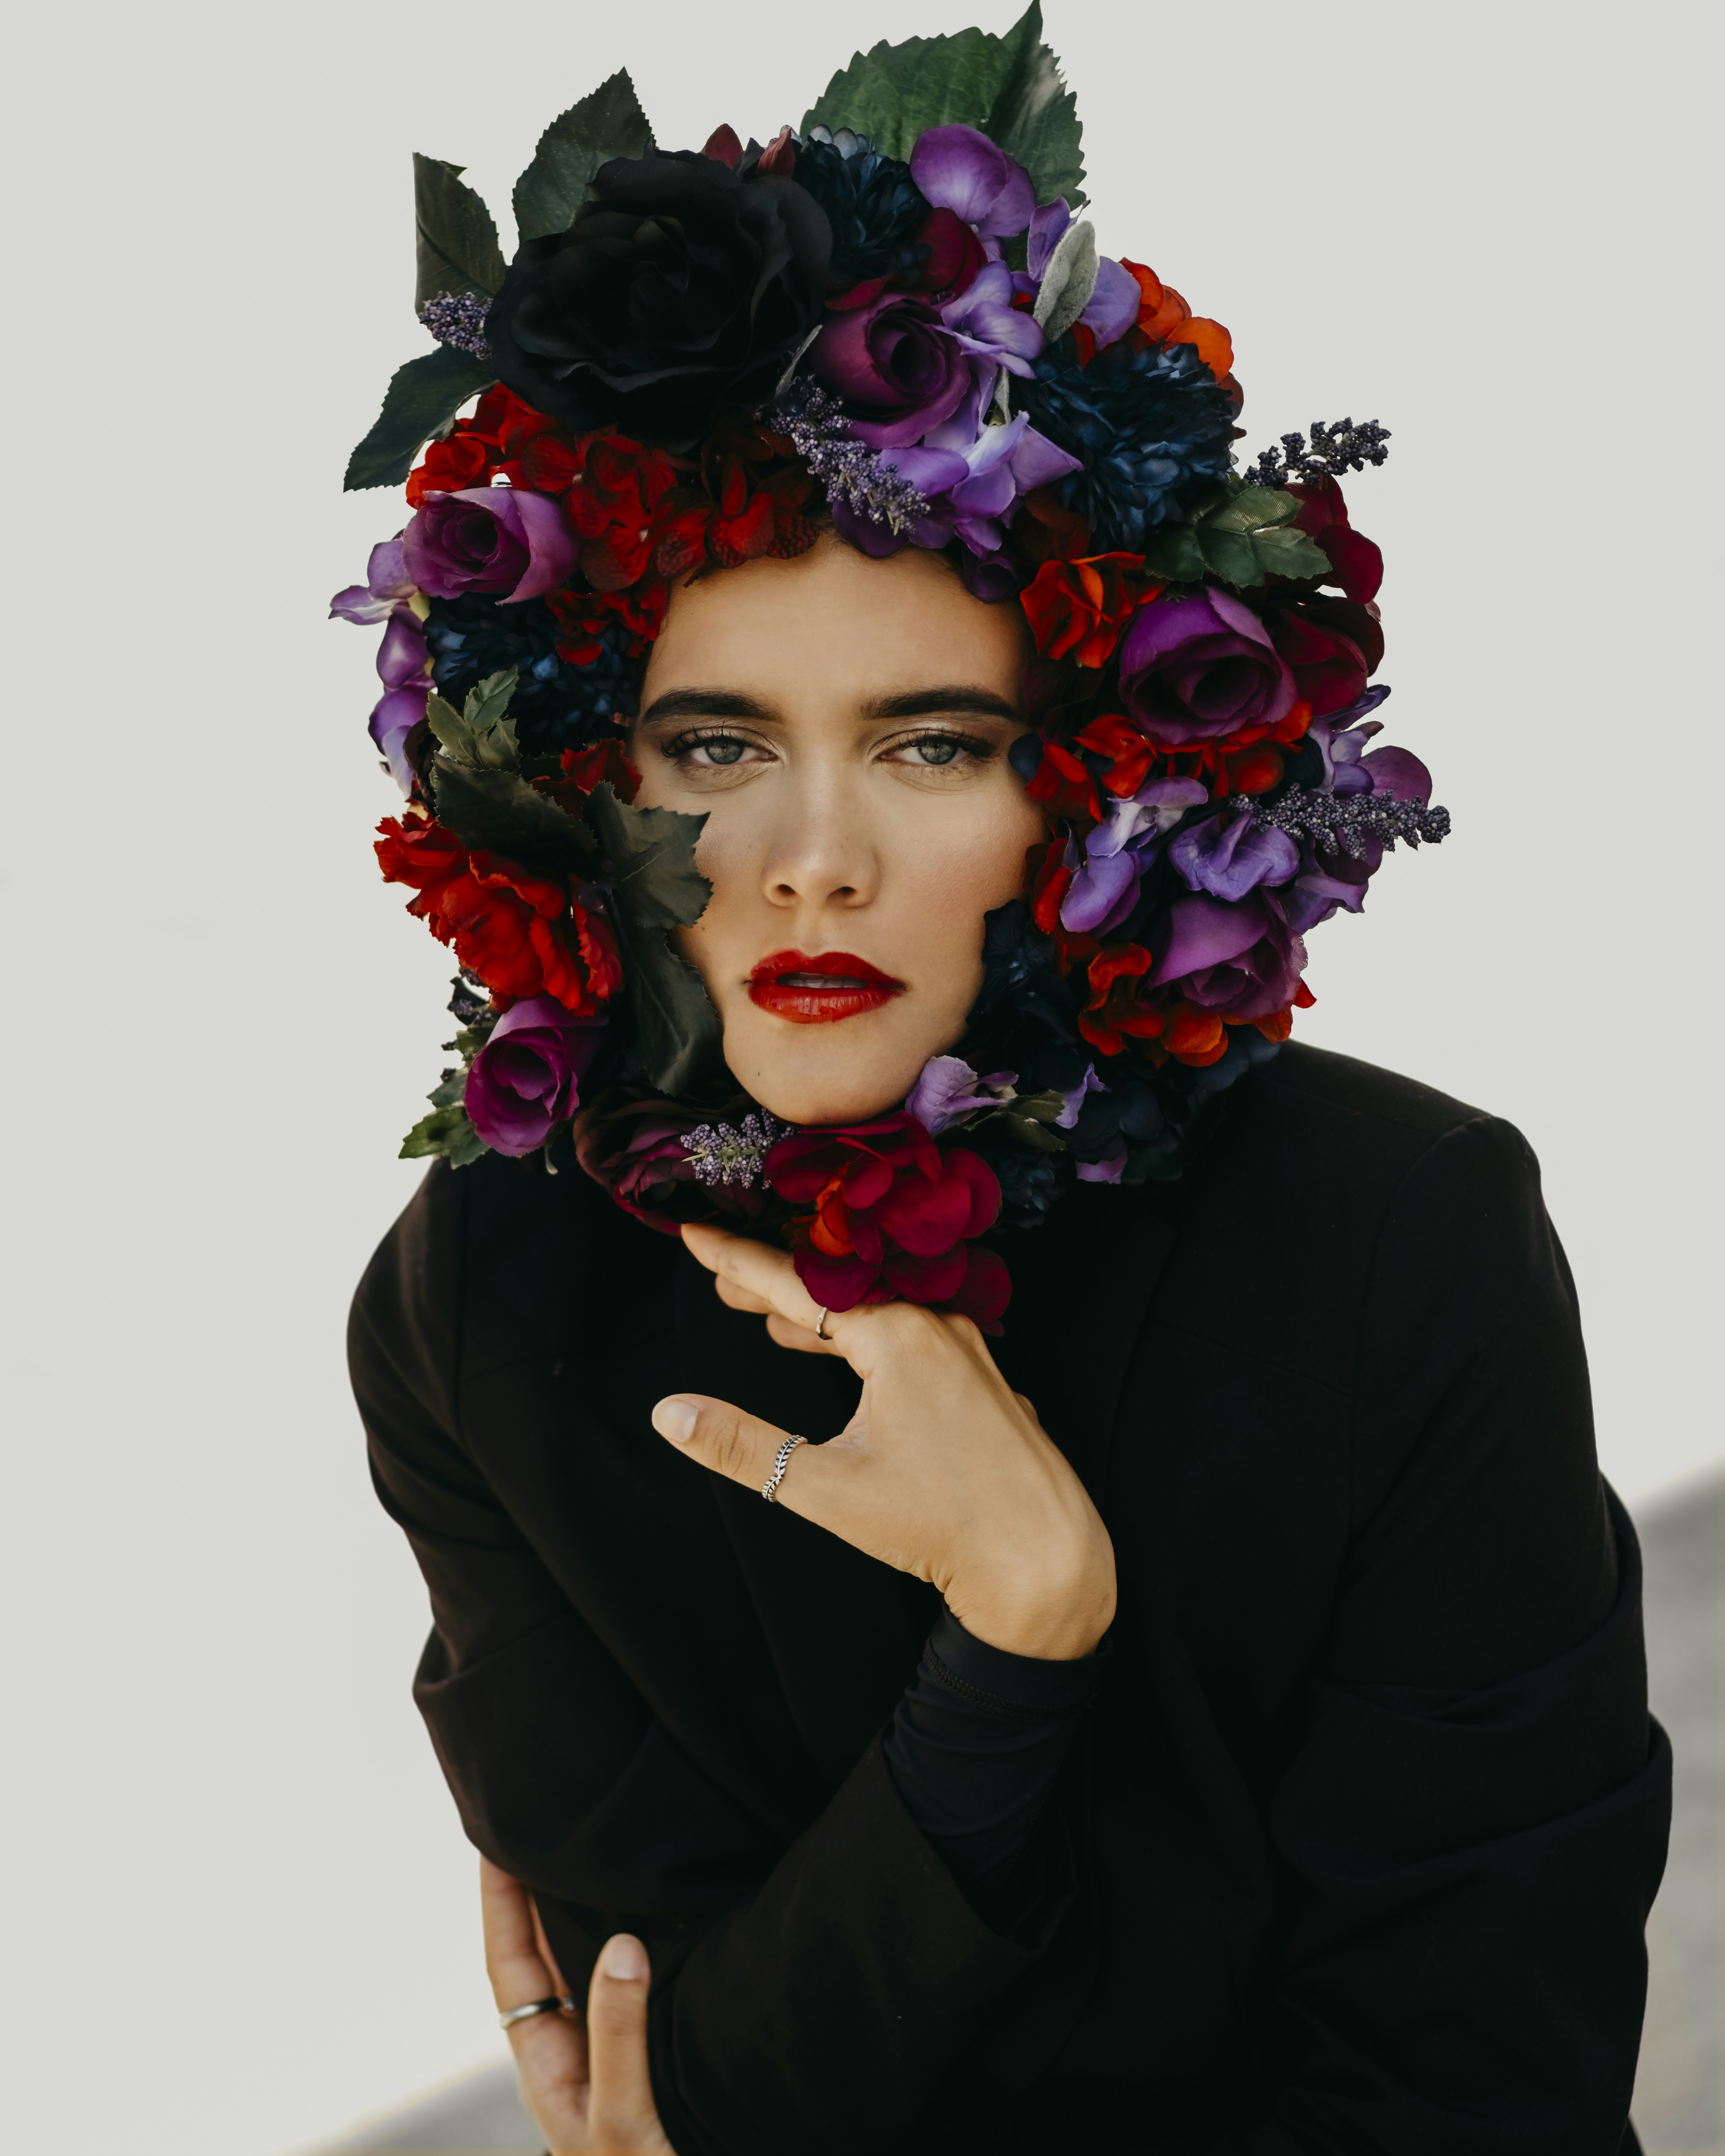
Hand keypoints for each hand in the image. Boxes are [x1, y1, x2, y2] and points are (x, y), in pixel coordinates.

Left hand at [480, 1855, 675, 2154]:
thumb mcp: (623, 2118)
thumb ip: (621, 2034)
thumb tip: (622, 1943)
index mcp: (547, 2066)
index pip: (511, 1966)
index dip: (499, 1903)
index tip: (492, 1842)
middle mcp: (569, 2053)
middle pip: (539, 1958)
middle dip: (530, 1894)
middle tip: (533, 1827)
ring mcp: (604, 2055)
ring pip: (581, 1967)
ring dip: (577, 1911)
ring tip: (582, 1851)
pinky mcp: (646, 2056)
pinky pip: (624, 1984)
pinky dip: (624, 1939)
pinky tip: (646, 1911)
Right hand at [654, 1224, 1115, 1660]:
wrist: (1045, 1561)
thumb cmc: (939, 1527)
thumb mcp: (827, 1488)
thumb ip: (742, 1447)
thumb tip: (669, 1414)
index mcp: (898, 1338)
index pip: (796, 1285)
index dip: (737, 1260)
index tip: (694, 1230)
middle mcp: (939, 1329)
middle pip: (839, 1291)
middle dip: (775, 1285)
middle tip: (720, 1279)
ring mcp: (970, 1353)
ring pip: (880, 1315)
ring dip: (822, 1316)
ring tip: (769, 1319)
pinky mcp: (986, 1383)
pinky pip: (916, 1338)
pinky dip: (869, 1337)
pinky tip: (847, 1354)